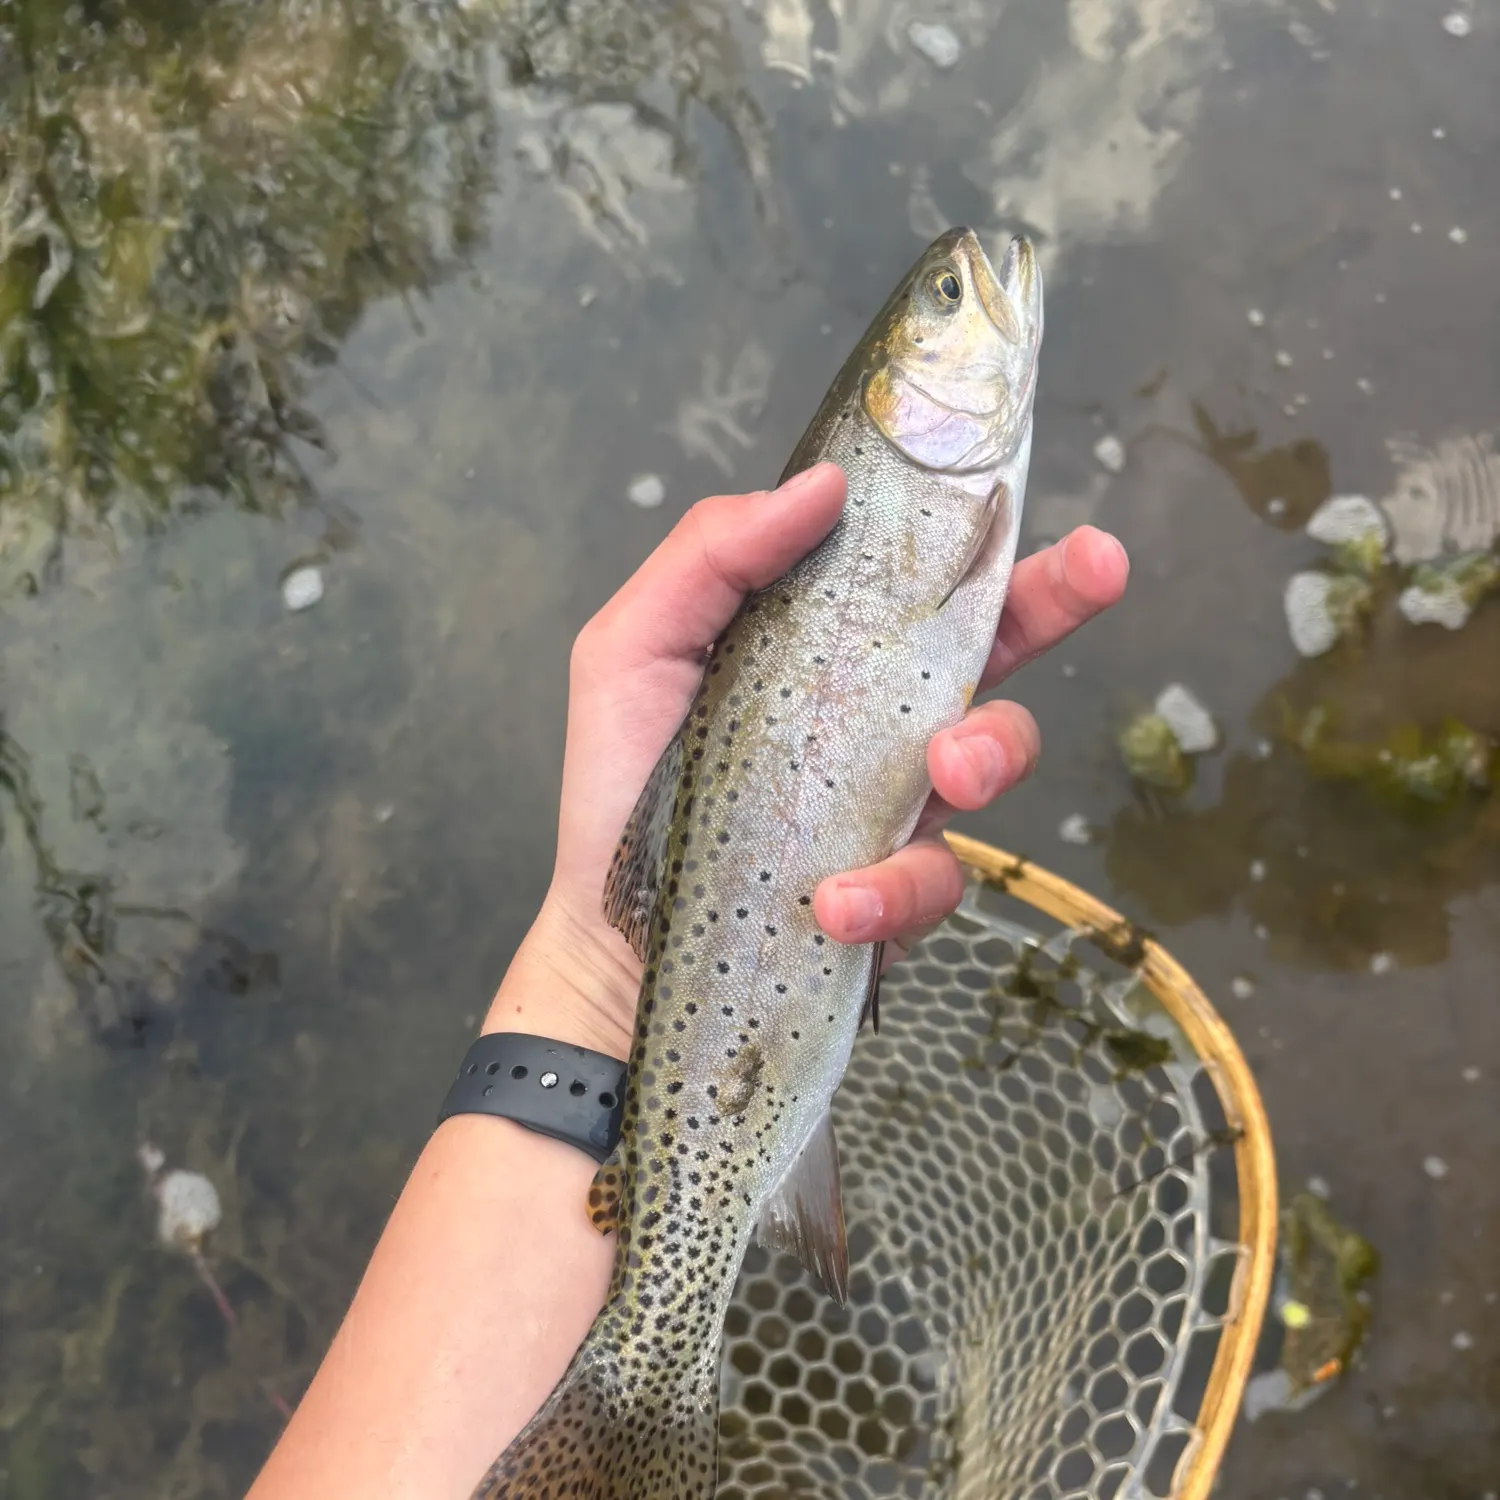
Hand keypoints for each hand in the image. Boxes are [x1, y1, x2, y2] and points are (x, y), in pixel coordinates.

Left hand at [487, 463, 1128, 1057]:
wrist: (616, 937)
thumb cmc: (623, 784)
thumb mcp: (634, 649)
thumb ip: (710, 556)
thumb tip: (821, 484)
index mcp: (822, 646)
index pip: (910, 576)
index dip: (973, 529)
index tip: (1013, 488)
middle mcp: (876, 714)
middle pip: (992, 646)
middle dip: (1053, 599)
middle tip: (1098, 564)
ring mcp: (897, 803)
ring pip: (993, 758)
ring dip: (987, 754)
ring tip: (945, 774)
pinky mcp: (900, 889)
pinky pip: (937, 880)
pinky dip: (894, 891)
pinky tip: (836, 902)